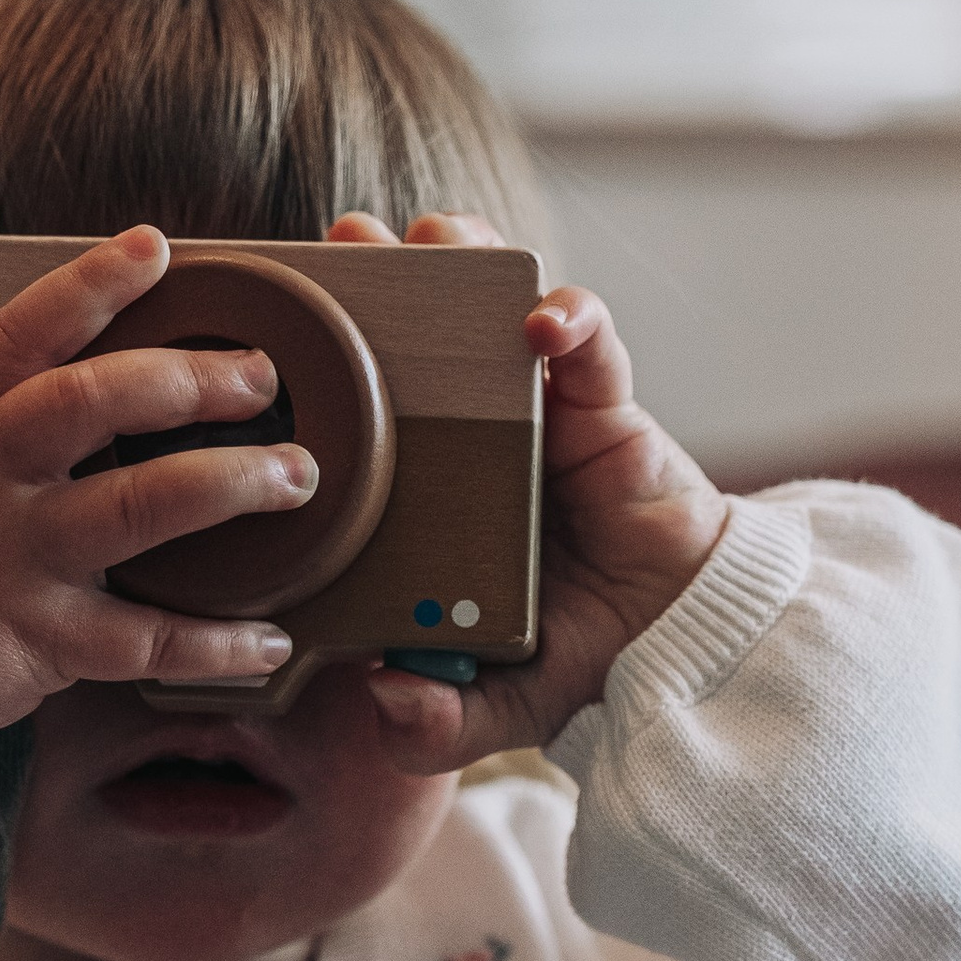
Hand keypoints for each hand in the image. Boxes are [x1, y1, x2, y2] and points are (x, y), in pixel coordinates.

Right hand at [0, 229, 315, 786]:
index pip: (14, 335)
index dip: (86, 286)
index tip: (155, 246)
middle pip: (90, 403)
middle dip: (187, 379)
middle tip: (263, 375)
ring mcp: (7, 563)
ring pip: (137, 508)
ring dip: (228, 486)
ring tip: (298, 475)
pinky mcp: (29, 647)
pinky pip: (142, 642)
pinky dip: (213, 643)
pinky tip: (272, 637)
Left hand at [324, 213, 728, 773]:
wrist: (681, 653)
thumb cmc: (584, 661)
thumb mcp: (494, 708)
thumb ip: (436, 725)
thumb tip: (384, 703)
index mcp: (431, 495)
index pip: (370, 411)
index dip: (329, 364)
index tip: (279, 327)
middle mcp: (476, 442)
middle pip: (423, 338)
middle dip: (384, 280)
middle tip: (343, 240)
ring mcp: (541, 417)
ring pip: (498, 317)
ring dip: (468, 265)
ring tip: (434, 236)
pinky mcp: (609, 411)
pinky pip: (593, 348)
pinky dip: (573, 321)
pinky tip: (544, 322)